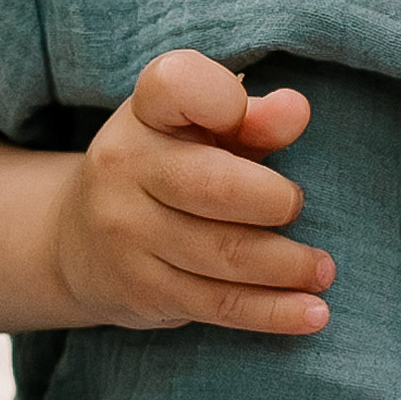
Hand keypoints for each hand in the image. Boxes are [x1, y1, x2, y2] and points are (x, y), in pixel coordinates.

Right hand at [53, 51, 332, 335]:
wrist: (77, 242)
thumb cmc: (166, 170)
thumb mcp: (198, 131)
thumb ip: (251, 119)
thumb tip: (297, 110)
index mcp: (145, 113)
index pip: (175, 86)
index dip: (219, 98)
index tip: (243, 115)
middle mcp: (126, 168)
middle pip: (215, 186)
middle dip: (274, 201)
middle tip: (298, 206)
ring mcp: (129, 234)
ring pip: (225, 254)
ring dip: (288, 265)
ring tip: (322, 269)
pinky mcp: (143, 291)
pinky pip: (220, 304)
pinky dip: (274, 311)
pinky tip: (313, 313)